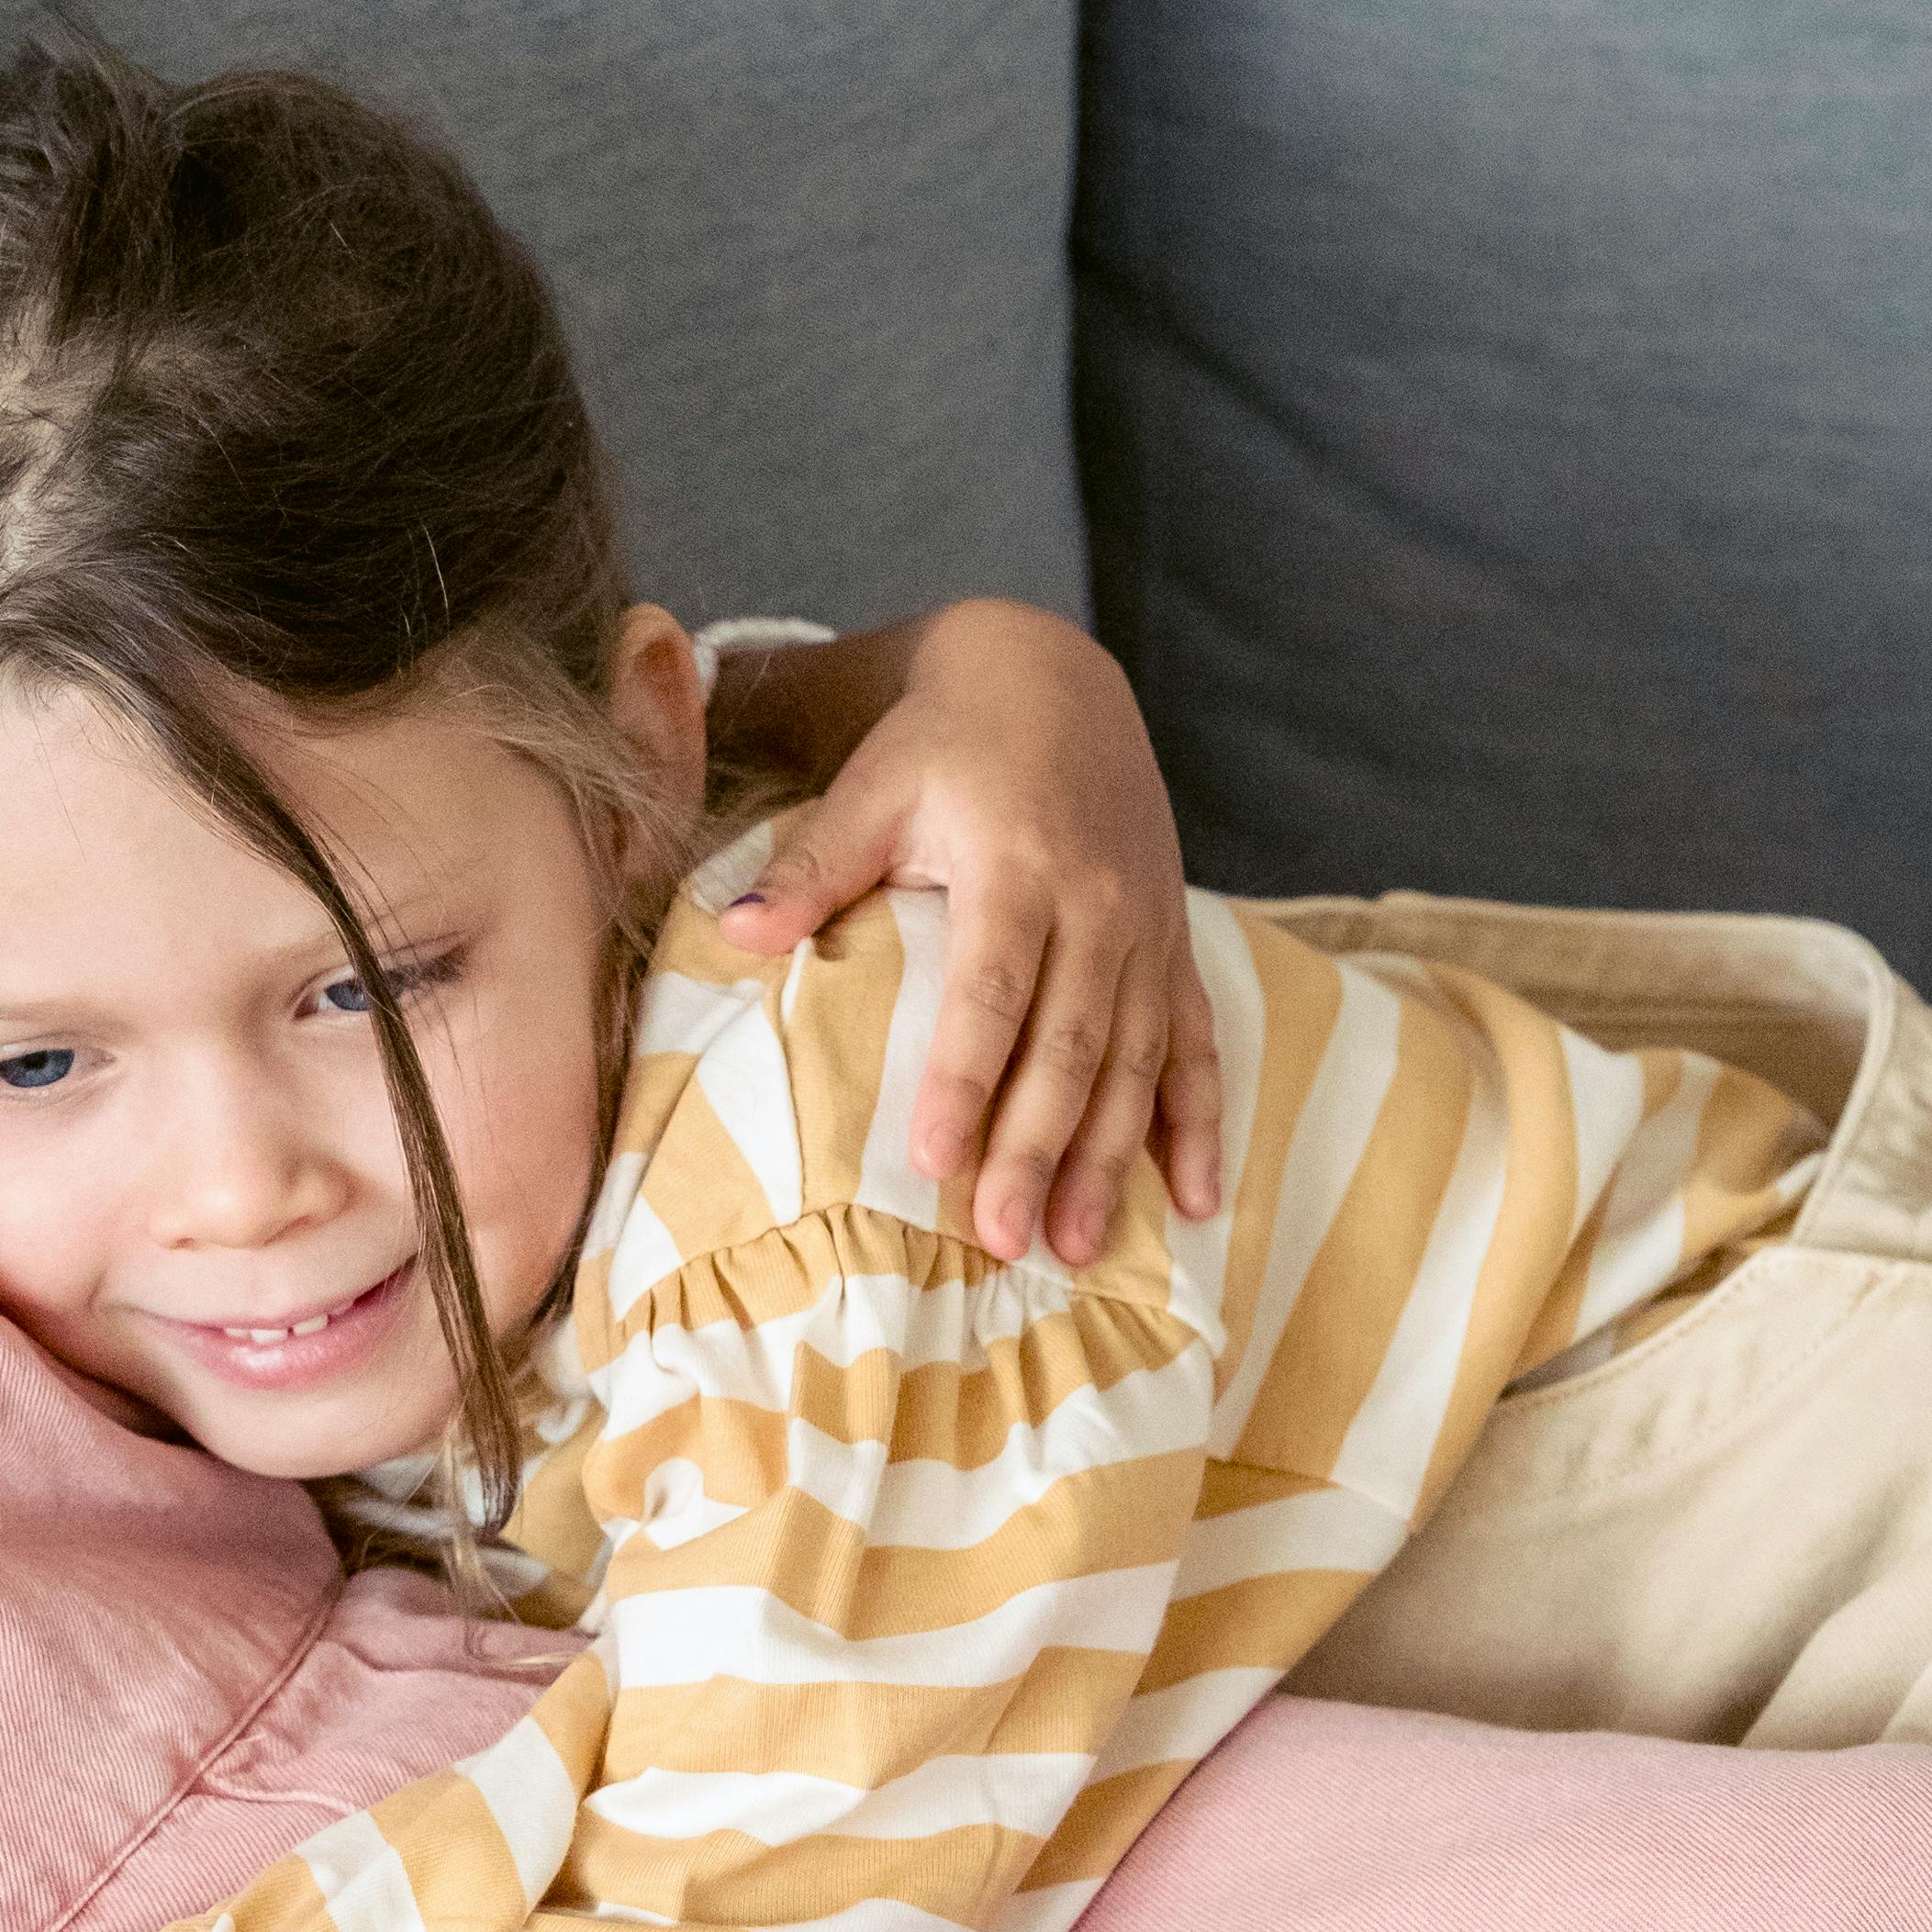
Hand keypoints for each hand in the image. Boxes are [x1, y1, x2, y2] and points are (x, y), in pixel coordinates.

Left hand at [727, 601, 1220, 1265]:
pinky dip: (1197, 1124)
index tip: (930, 1159)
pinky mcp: (1173, 946)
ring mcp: (1145, 931)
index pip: (990, 988)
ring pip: (1136, 1062)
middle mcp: (1096, 903)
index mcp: (1017, 864)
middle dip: (1037, 1148)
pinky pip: (1195, 1045)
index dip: (963, 1077)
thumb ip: (813, 864)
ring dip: (1110, 1160)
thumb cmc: (942, 742)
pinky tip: (1196, 1202)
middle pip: (1070, 1044)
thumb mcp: (873, 784)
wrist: (1053, 682)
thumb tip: (734, 932)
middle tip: (1002, 1239)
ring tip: (1076, 1249)